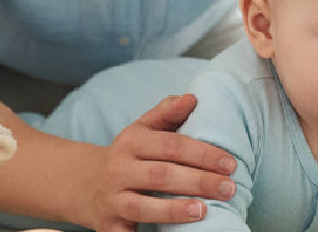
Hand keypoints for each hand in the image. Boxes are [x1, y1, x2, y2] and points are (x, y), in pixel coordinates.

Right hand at [85, 94, 237, 231]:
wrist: (87, 185)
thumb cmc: (130, 155)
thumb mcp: (144, 129)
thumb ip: (168, 113)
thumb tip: (192, 99)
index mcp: (130, 142)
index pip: (171, 145)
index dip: (202, 154)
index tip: (230, 163)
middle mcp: (118, 169)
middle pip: (161, 175)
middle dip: (198, 182)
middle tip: (229, 188)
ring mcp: (112, 199)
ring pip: (143, 206)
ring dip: (175, 210)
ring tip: (204, 211)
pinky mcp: (109, 226)